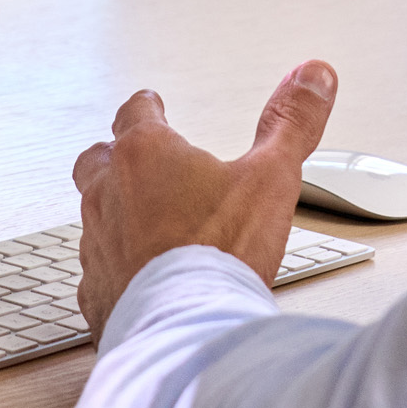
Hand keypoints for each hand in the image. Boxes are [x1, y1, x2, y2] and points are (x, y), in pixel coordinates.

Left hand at [72, 62, 337, 338]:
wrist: (188, 332)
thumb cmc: (222, 254)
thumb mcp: (272, 176)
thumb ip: (292, 122)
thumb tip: (313, 75)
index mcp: (145, 155)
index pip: (135, 113)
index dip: (147, 107)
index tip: (153, 105)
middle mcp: (108, 194)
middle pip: (98, 159)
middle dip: (116, 156)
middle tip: (135, 160)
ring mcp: (96, 244)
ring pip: (93, 215)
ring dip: (115, 213)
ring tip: (141, 222)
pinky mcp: (94, 291)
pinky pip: (96, 270)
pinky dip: (114, 268)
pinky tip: (136, 278)